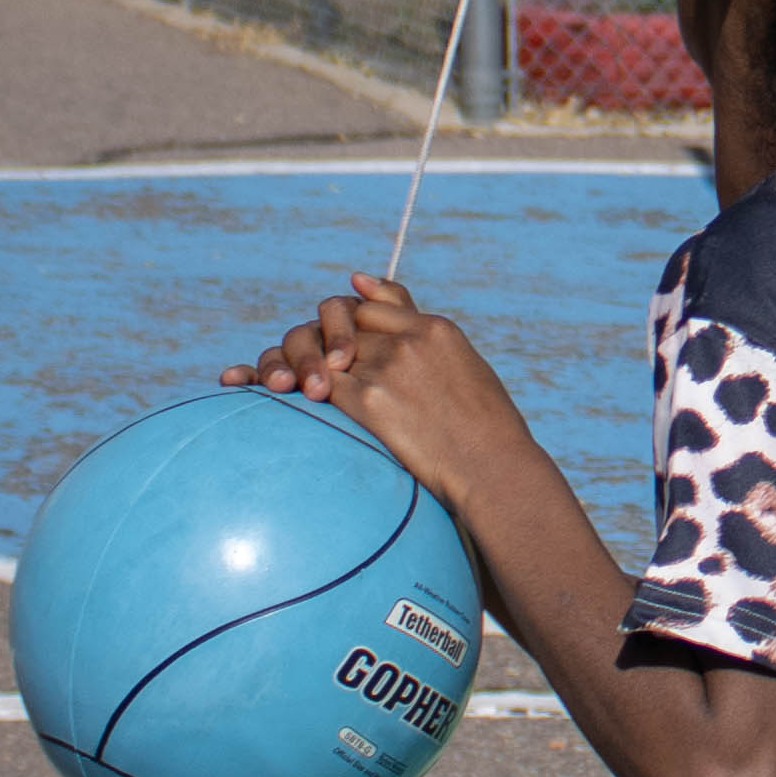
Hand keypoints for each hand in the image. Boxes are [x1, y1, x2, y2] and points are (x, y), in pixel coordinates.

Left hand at [223, 273, 541, 527]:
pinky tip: (279, 399)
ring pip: (320, 346)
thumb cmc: (489, 433)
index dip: (343, 321)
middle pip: (339, 318)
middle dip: (314, 339)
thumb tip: (388, 310)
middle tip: (305, 368)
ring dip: (296, 363)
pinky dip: (291, 387)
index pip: (373, 304)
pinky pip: (314, 382)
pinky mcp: (368, 401)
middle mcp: (408, 339)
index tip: (330, 339)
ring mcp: (387, 367)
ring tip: (285, 383)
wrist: (496, 472)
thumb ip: (432, 344)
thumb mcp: (469, 371)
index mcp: (436, 328)